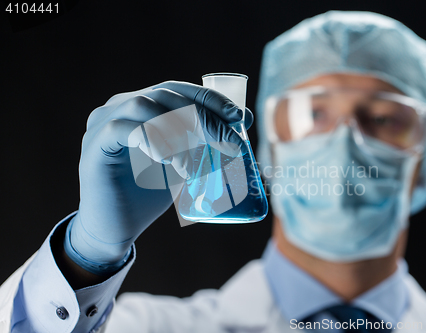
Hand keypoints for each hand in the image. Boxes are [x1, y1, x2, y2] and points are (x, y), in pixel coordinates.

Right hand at [66, 81, 252, 270]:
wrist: (115, 227)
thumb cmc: (149, 192)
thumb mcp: (183, 160)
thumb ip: (203, 140)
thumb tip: (243, 120)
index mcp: (142, 106)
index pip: (178, 90)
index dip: (210, 99)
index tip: (238, 117)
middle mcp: (121, 106)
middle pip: (166, 95)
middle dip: (203, 116)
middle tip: (228, 143)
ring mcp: (103, 122)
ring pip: (145, 105)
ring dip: (177, 131)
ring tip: (191, 165)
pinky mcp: (95, 145)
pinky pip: (123, 129)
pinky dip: (152, 141)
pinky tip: (168, 160)